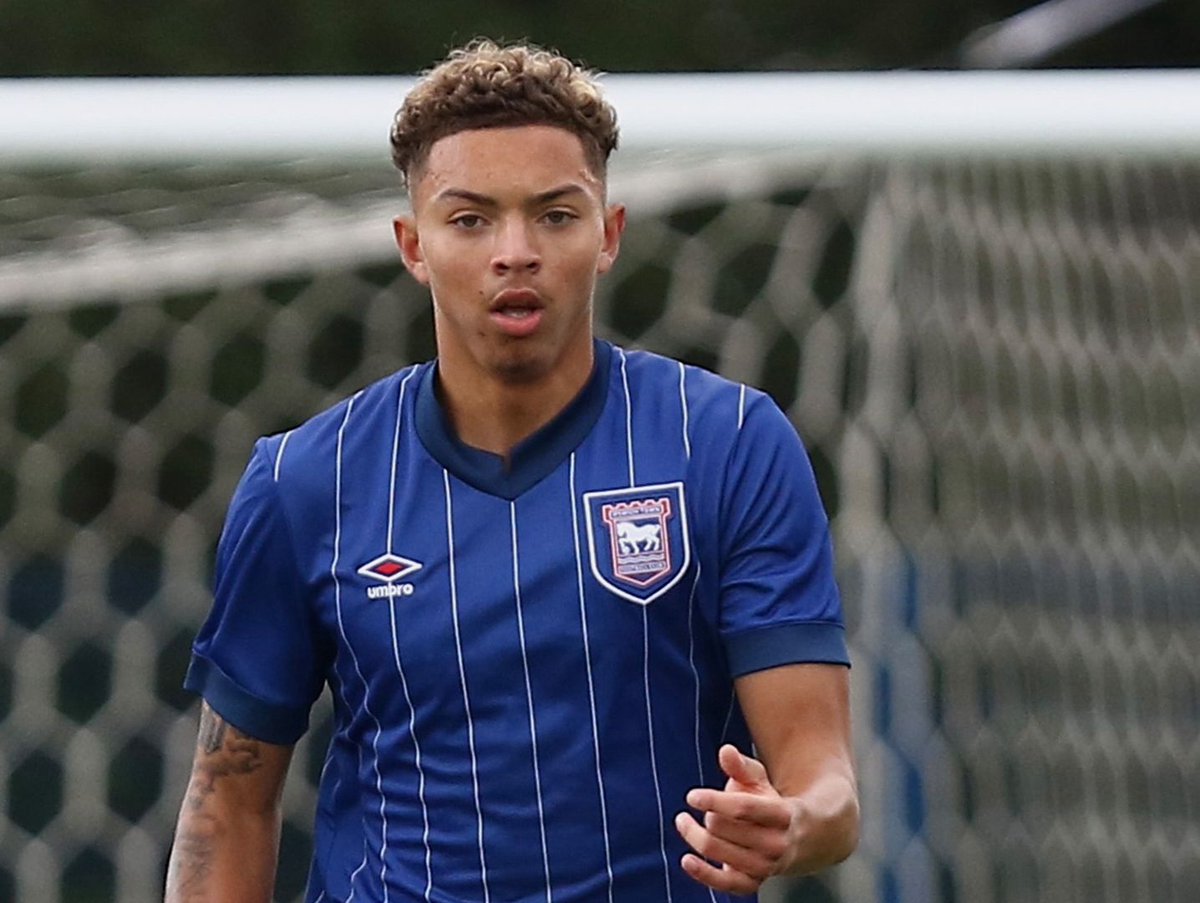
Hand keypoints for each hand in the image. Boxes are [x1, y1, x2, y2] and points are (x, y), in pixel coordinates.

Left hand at [674, 744, 797, 895]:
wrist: (798, 839)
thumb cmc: (770, 804)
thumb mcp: (760, 780)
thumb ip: (741, 766)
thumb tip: (725, 751)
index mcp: (783, 815)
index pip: (744, 808)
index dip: (715, 801)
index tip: (692, 796)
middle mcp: (777, 844)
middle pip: (726, 830)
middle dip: (707, 816)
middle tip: (702, 809)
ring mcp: (766, 867)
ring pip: (720, 853)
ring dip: (695, 837)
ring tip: (684, 822)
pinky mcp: (753, 883)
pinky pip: (725, 884)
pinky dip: (703, 873)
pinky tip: (687, 860)